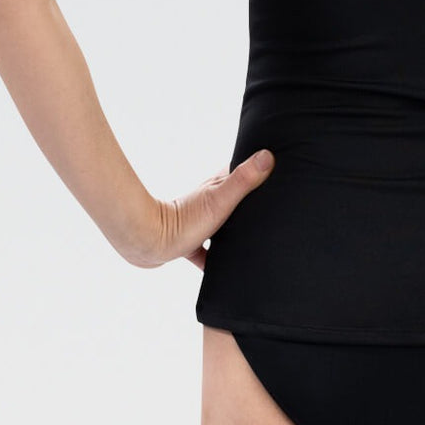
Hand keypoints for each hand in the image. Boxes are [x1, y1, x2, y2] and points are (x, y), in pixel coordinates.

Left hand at [126, 149, 275, 269]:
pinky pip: (207, 252)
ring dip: (234, 232)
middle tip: (269, 213)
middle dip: (250, 206)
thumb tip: (266, 156)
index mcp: (217, 187)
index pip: (240, 172)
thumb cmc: (184, 220)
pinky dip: (216, 259)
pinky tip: (226, 268)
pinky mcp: (189, 243)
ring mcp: (198, 222)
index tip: (275, 172)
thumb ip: (243, 180)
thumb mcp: (221, 199)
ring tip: (252, 242)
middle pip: (234, 201)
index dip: (256, 171)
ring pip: (223, 226)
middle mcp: (208, 201)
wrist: (149, 242)